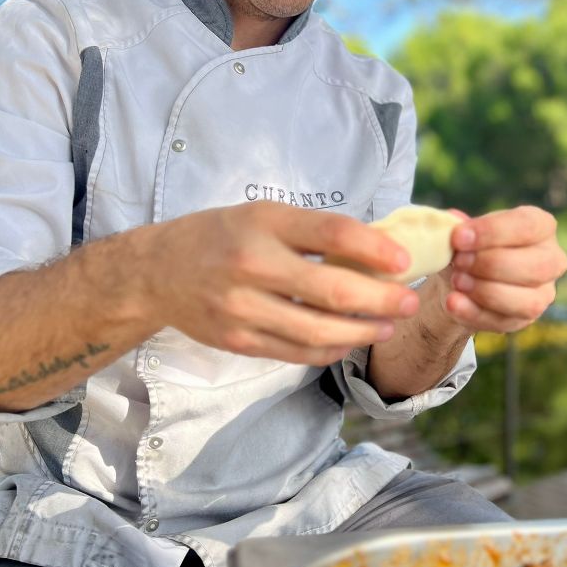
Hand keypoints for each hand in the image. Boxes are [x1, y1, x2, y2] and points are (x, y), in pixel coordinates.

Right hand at [147, 202, 419, 364]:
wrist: (157, 273)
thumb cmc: (221, 236)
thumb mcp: (263, 215)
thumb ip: (312, 230)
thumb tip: (375, 246)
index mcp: (263, 223)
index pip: (331, 233)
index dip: (375, 248)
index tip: (403, 261)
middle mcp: (252, 265)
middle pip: (332, 291)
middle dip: (381, 300)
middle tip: (410, 301)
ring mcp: (243, 308)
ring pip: (318, 330)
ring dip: (363, 332)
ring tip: (387, 327)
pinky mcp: (238, 341)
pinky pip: (297, 351)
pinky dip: (330, 349)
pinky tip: (349, 341)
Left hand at [443, 206, 566, 333]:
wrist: (459, 278)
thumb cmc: (470, 246)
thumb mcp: (464, 231)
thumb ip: (459, 226)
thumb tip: (453, 220)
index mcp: (541, 226)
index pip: (528, 225)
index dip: (492, 232)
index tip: (458, 238)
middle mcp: (552, 260)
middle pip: (536, 266)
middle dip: (492, 264)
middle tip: (459, 261)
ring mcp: (543, 294)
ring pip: (528, 301)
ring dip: (487, 291)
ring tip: (457, 281)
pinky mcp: (525, 320)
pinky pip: (505, 321)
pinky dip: (475, 313)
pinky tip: (454, 302)